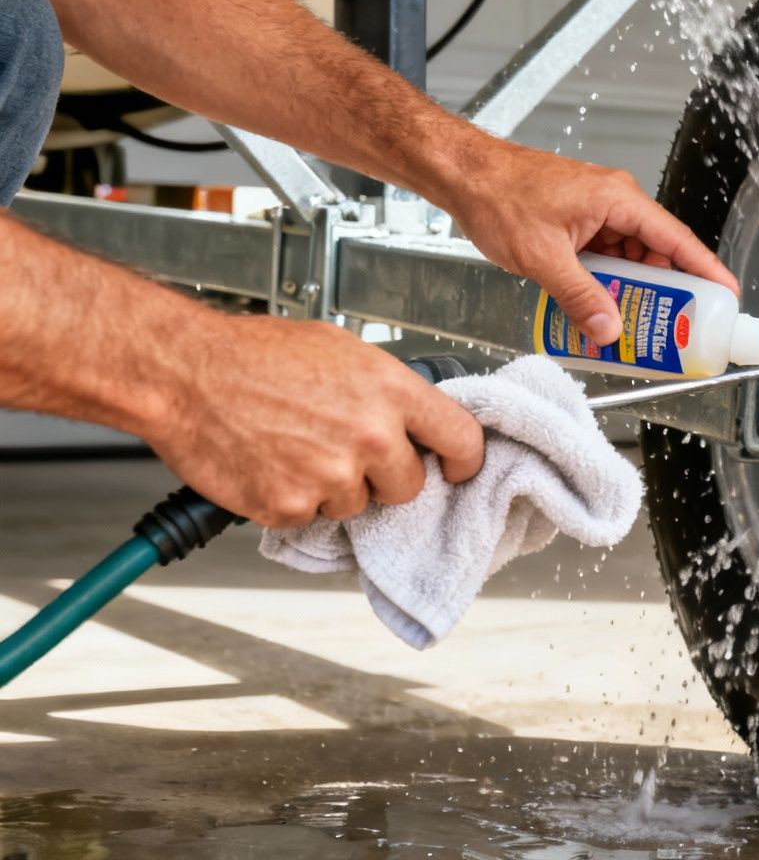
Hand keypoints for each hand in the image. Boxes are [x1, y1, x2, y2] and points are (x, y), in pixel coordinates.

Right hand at [145, 314, 485, 528]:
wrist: (184, 372)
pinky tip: (271, 464)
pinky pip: (309, 517)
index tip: (457, 467)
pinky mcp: (288, 506)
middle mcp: (369, 437)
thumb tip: (410, 416)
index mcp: (390, 392)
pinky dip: (291, 500)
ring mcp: (329, 476)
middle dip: (384, 476)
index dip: (463, 460)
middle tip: (346, 451)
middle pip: (409, 486)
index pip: (462, 439)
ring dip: (334, 487)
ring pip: (357, 505)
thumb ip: (385, 389)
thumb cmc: (254, 354)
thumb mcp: (342, 351)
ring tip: (296, 448)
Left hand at [445, 142, 736, 344]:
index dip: (706, 270)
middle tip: (676, 326)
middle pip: (658, 255)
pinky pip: (607, 258)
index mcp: (618, 200)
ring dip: (633, 291)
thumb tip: (608, 329)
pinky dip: (608, 283)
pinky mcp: (580, 224)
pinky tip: (601, 308)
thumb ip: (578, 295)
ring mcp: (598, 213)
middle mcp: (615, 203)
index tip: (727, 296)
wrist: (463, 174)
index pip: (677, 239)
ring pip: (631, 260)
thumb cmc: (498, 194)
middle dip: (667, 292)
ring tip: (636, 325)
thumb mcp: (543, 256)